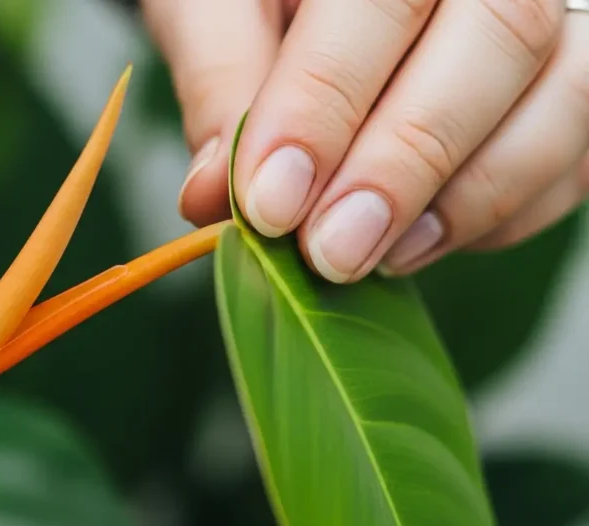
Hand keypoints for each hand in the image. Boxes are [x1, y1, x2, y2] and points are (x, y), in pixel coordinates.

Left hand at [144, 0, 588, 281]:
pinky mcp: (569, 75)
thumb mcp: (215, 8)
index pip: (380, 2)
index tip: (270, 203)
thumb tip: (217, 194)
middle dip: (406, 162)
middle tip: (329, 252)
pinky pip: (579, 151)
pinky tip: (418, 241)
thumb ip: (219, 80)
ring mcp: (556, 11)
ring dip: (468, 198)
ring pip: (563, 97)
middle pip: (498, 38)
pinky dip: (507, 212)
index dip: (325, 107)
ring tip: (374, 256)